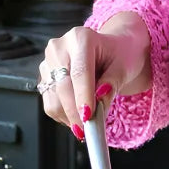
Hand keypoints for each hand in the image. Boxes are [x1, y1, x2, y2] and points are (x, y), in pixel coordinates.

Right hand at [37, 12, 151, 137]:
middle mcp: (60, 47)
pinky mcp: (44, 77)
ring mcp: (49, 61)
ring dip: (70, 116)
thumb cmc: (120, 54)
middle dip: (76, 113)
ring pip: (53, 99)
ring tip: (89, 121)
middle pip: (63, 87)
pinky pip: (50, 103)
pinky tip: (79, 113)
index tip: (88, 117)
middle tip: (89, 130)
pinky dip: (64, 115)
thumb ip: (111, 85)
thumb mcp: (124, 67)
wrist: (113, 48)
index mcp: (81, 38)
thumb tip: (99, 105)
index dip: (83, 97)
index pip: (79, 72)